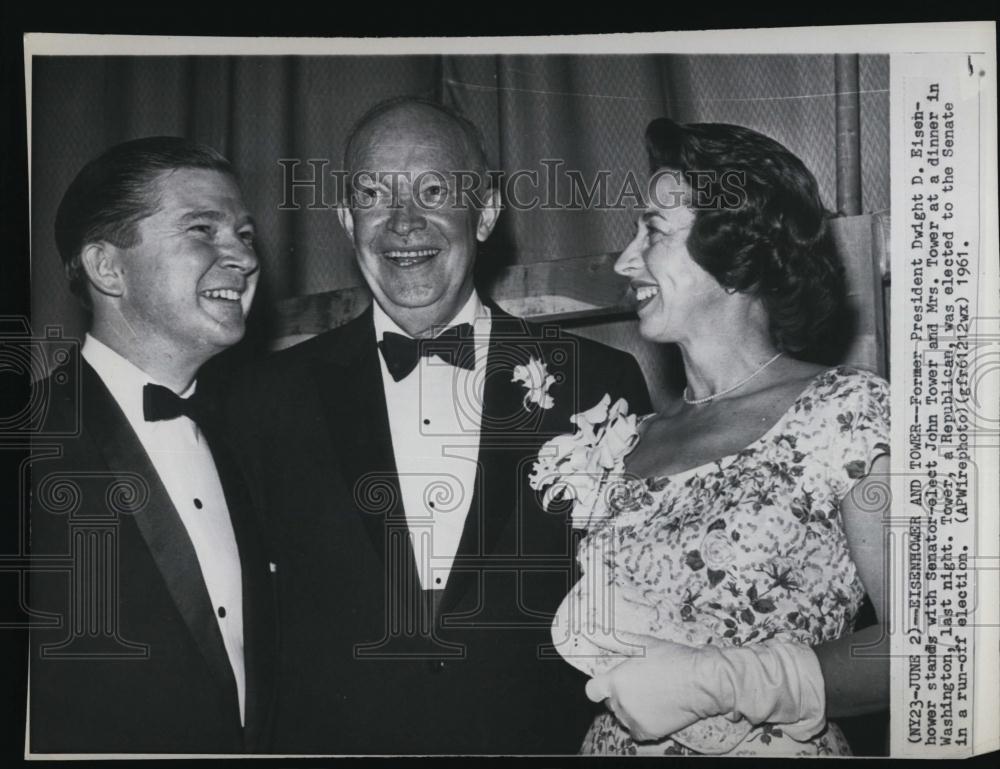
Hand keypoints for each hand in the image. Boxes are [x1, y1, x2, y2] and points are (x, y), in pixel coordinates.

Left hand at [585, 638, 826, 743]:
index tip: (608, 682)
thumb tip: (595, 635)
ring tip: (651, 695)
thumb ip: (617, 642)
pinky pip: (635, 730)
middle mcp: (621, 702)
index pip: (592, 690)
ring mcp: (633, 719)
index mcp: (616, 680)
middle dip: (621, 693)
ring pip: (622, 715)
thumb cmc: (674, 659)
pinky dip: (641, 722)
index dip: (599, 686)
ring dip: (631, 708)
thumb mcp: (644, 644)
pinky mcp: (647, 731)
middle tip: (641, 683)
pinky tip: (654, 709)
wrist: (702, 682)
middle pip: (611, 701)